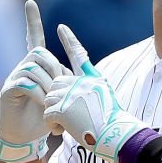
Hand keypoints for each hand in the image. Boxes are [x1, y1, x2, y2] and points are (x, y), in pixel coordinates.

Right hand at [0, 0, 68, 162]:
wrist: (25, 137)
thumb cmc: (43, 118)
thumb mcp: (59, 98)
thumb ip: (64, 82)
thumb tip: (71, 70)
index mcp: (35, 67)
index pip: (33, 39)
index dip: (32, 22)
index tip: (30, 2)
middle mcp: (22, 68)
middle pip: (40, 54)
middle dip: (54, 70)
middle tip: (59, 91)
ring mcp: (13, 77)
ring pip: (34, 67)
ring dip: (48, 84)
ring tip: (51, 102)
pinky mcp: (7, 90)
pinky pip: (26, 82)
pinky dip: (38, 94)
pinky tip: (41, 105)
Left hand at [43, 25, 146, 162]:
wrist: (114, 135)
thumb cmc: (111, 121)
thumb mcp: (105, 96)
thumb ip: (90, 87)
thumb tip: (76, 86)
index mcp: (91, 79)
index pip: (78, 55)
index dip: (70, 40)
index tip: (62, 27)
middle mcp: (80, 83)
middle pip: (55, 84)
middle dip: (56, 99)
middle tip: (67, 116)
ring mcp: (71, 94)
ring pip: (48, 98)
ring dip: (53, 113)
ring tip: (67, 125)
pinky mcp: (63, 109)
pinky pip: (47, 114)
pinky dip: (52, 124)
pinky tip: (62, 131)